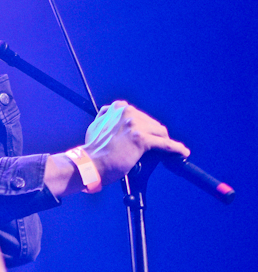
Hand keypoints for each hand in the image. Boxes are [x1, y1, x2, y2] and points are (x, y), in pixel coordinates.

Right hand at [44, 100, 189, 196]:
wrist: (89, 164)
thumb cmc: (93, 150)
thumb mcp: (97, 125)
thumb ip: (108, 119)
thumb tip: (110, 117)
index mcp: (119, 108)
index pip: (140, 116)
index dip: (146, 127)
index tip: (148, 135)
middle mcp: (128, 113)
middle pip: (152, 123)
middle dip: (155, 136)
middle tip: (156, 148)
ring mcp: (135, 125)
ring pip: (159, 133)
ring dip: (164, 143)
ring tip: (169, 152)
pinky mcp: (141, 139)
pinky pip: (164, 144)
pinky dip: (175, 149)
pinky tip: (182, 153)